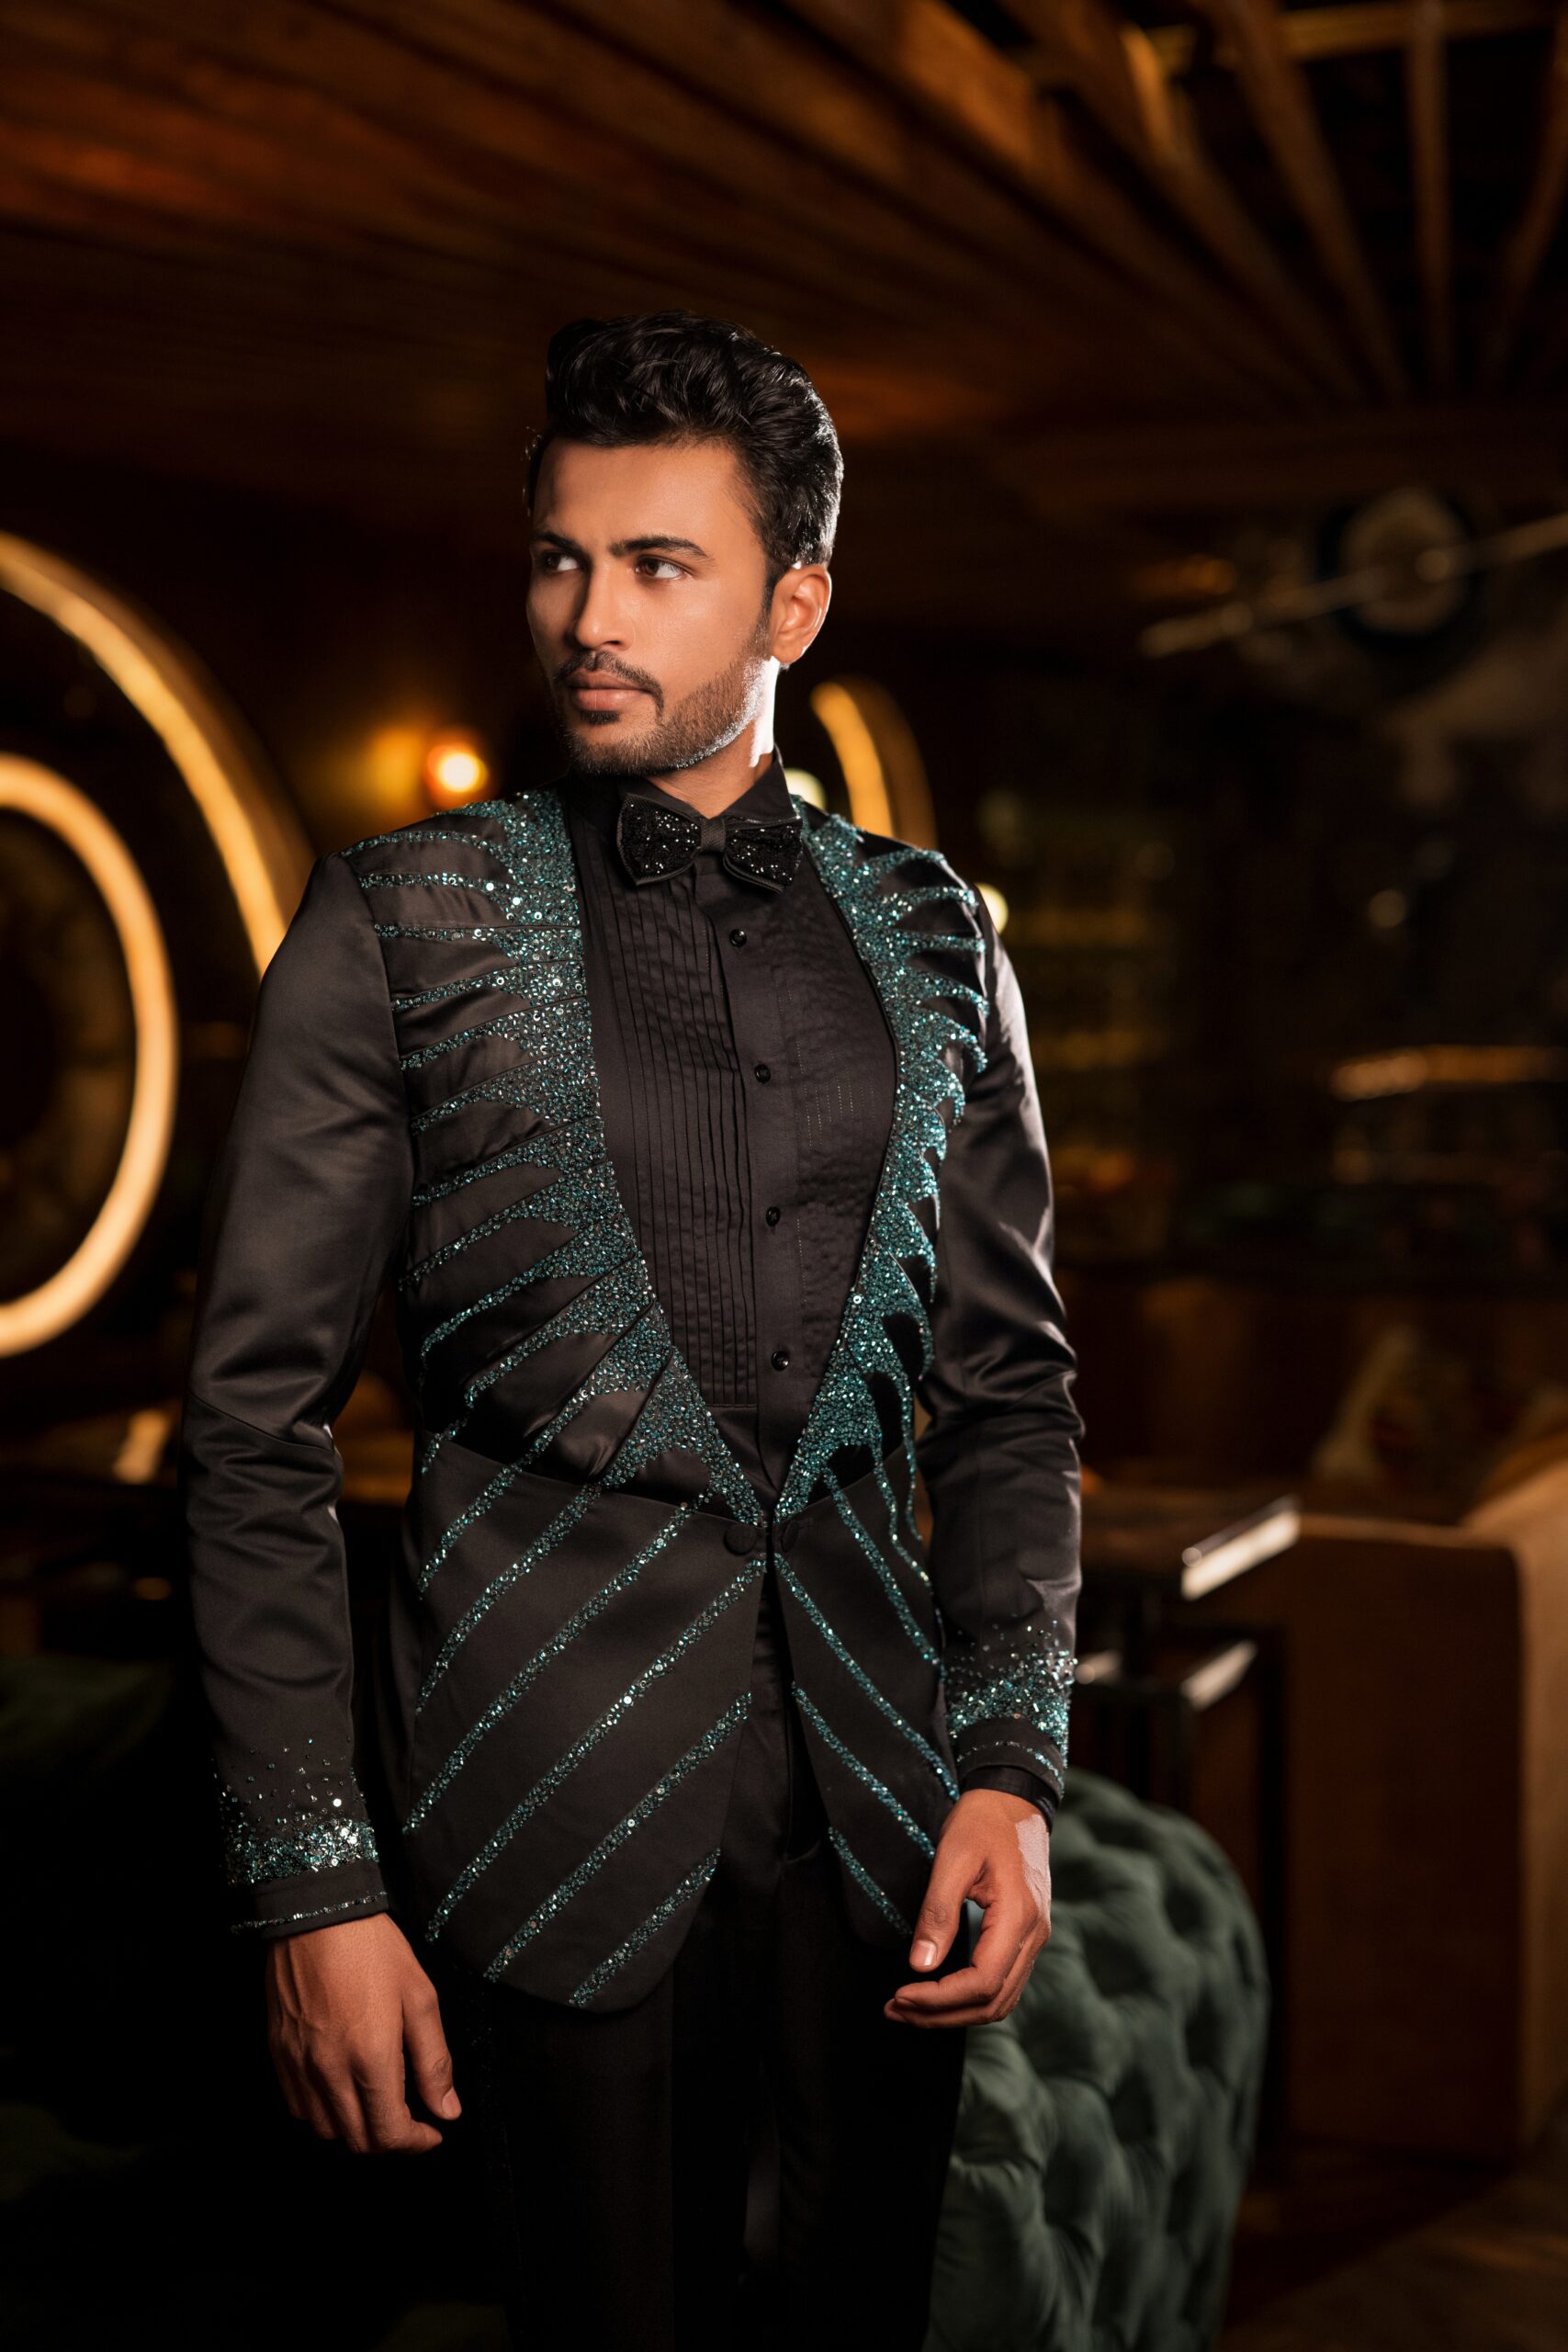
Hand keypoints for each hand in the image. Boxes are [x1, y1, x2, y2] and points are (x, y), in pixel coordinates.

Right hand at [265, 1911, 459, 2153]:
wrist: (318, 1915)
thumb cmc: (373, 1950)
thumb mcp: (419, 1997)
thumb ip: (434, 2061)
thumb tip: (447, 2110)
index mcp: (371, 2058)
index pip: (390, 2134)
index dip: (417, 2143)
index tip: (432, 2132)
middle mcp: (330, 2071)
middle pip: (359, 2141)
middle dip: (390, 2141)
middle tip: (410, 2120)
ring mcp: (298, 2066)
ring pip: (327, 2132)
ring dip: (356, 2131)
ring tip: (378, 2105)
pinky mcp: (279, 2056)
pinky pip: (299, 2109)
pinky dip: (324, 2114)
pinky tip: (343, 2091)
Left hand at [883, 1788, 1050, 2027]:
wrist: (1015, 1801)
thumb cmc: (983, 1822)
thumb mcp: (953, 1857)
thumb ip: (938, 1912)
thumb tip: (920, 1966)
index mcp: (1019, 1916)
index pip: (982, 1983)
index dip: (939, 1999)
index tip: (900, 1995)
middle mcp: (1034, 1935)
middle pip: (992, 2002)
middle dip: (941, 2015)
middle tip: (894, 2009)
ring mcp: (1034, 1938)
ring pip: (1000, 2000)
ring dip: (954, 2013)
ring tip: (910, 2008)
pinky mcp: (1026, 1937)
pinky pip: (1003, 1984)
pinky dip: (970, 1999)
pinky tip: (939, 1994)